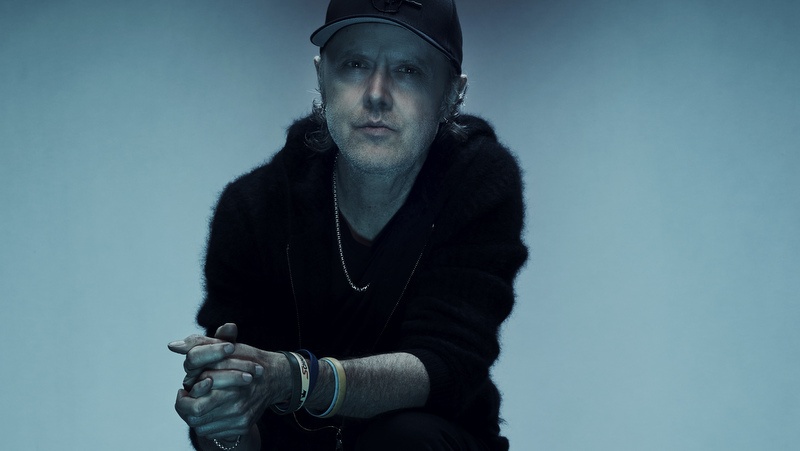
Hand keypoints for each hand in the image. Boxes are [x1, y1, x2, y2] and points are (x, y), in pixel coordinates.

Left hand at [168, 324, 290, 439]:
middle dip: (185, 407)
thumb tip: (173, 345)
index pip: (196, 397)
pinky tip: (209, 411)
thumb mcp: (226, 346)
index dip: (185, 396)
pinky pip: (213, 432)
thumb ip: (199, 344)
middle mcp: (237, 401)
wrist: (275, 378)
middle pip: (196, 414)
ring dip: (194, 416)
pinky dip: (207, 424)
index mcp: (231, 379)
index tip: (184, 389)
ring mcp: (240, 415)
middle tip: (185, 397)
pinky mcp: (242, 426)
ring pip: (202, 426)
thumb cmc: (248, 359)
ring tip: (196, 403)